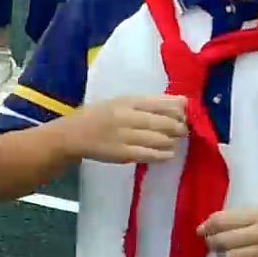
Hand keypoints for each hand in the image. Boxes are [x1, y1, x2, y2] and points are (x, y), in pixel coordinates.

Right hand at [59, 94, 188, 165]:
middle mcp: (127, 116)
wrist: (72, 135)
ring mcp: (125, 136)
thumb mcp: (120, 102)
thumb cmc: (98, 116)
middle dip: (178, 127)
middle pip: (163, 122)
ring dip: (172, 141)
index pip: (160, 103)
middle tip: (183, 130)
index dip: (177, 109)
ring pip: (159, 139)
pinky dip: (163, 155)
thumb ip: (148, 103)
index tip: (185, 113)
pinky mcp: (123, 154)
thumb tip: (182, 103)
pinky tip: (169, 154)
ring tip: (173, 141)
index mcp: (126, 101)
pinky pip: (150, 154)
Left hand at [198, 205, 257, 256]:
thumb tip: (204, 228)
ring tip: (226, 253)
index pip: (222, 220)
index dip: (207, 226)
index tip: (202, 230)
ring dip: (222, 256)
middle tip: (213, 244)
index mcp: (257, 215)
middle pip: (223, 241)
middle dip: (212, 243)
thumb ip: (234, 218)